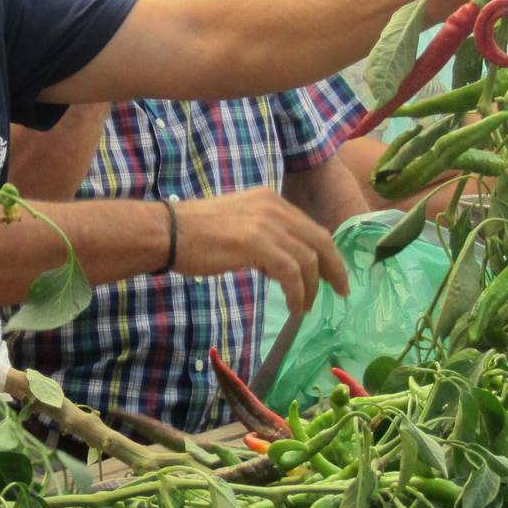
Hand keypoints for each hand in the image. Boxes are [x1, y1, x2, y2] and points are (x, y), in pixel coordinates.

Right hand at [170, 188, 347, 313]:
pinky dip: (298, 292)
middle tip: (341, 291)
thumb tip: (279, 266)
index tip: (332, 274)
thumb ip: (262, 238)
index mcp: (269, 200)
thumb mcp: (237, 227)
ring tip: (305, 307)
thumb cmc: (192, 234)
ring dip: (311, 288)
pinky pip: (292, 272)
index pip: (309, 226)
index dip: (326, 252)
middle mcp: (274, 207)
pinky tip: (295, 307)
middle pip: (320, 239)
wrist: (167, 232)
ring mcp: (267, 223)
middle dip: (334, 268)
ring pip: (308, 259)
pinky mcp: (258, 243)